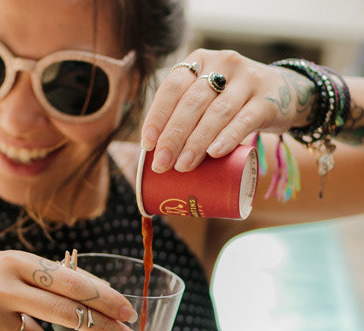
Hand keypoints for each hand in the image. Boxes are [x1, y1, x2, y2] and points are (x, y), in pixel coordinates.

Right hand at [0, 250, 137, 330]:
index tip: (128, 311)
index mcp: (16, 261)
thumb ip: (52, 278)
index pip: (69, 282)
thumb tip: (101, 292)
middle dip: (101, 328)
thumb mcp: (14, 265)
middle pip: (64, 312)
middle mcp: (2, 285)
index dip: (103, 299)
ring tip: (4, 316)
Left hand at [141, 48, 314, 172]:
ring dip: (196, 143)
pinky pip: (244, 121)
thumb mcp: (208, 97)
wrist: (286, 93)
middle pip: (191, 103)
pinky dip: (227, 138)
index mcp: (200, 61)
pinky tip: (214, 154)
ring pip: (216, 113)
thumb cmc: (233, 102)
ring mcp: (247, 80)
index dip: (157, 116)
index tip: (147, 144)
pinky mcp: (268, 100)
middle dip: (173, 136)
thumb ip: (186, 115)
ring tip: (183, 166)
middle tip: (161, 164)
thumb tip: (156, 156)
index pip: (172, 87)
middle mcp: (222, 64)